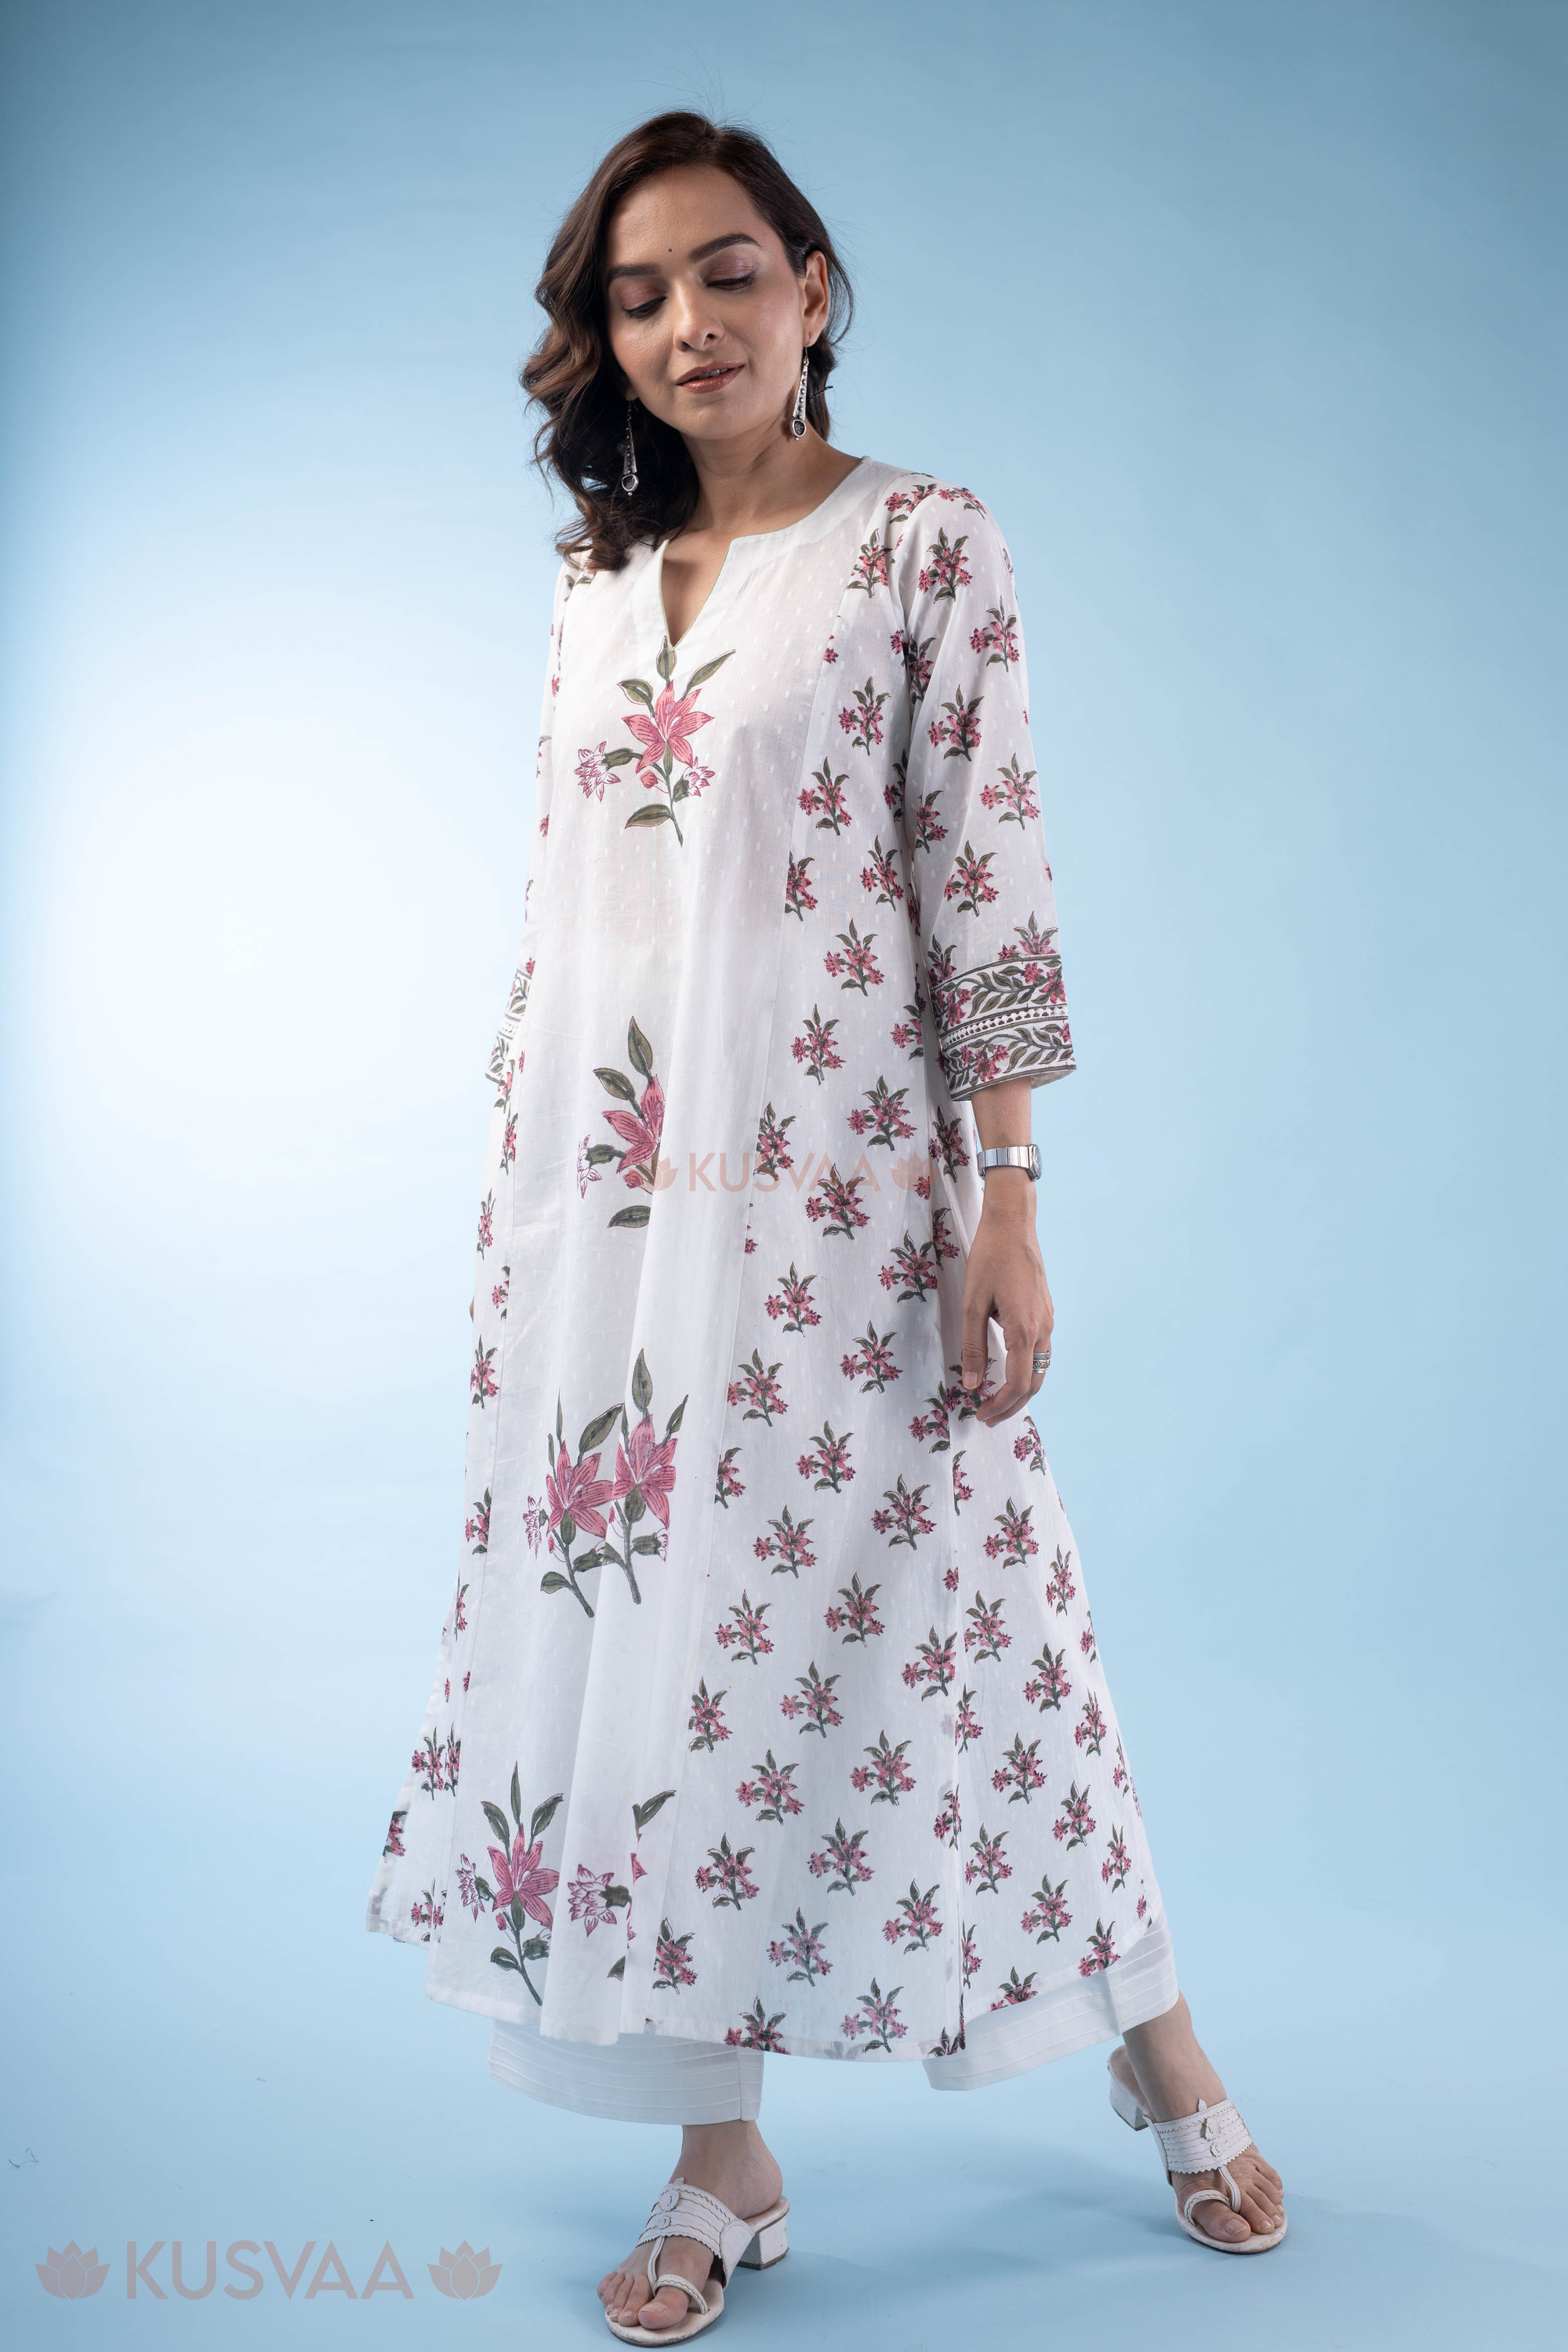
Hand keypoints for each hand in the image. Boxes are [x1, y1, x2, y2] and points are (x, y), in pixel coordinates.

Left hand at [960, 1173, 1053, 1424]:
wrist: (1013, 1223)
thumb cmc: (990, 1259)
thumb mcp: (972, 1304)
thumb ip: (973, 1347)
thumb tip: (973, 1385)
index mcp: (1024, 1330)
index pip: (1018, 1384)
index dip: (999, 1405)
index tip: (979, 1414)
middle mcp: (1043, 1329)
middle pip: (1033, 1383)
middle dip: (1011, 1405)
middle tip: (987, 1417)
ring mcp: (1048, 1320)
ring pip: (1039, 1369)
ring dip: (1020, 1390)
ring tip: (996, 1400)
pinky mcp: (1045, 1312)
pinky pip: (1040, 1352)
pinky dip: (1026, 1370)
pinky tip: (1008, 1370)